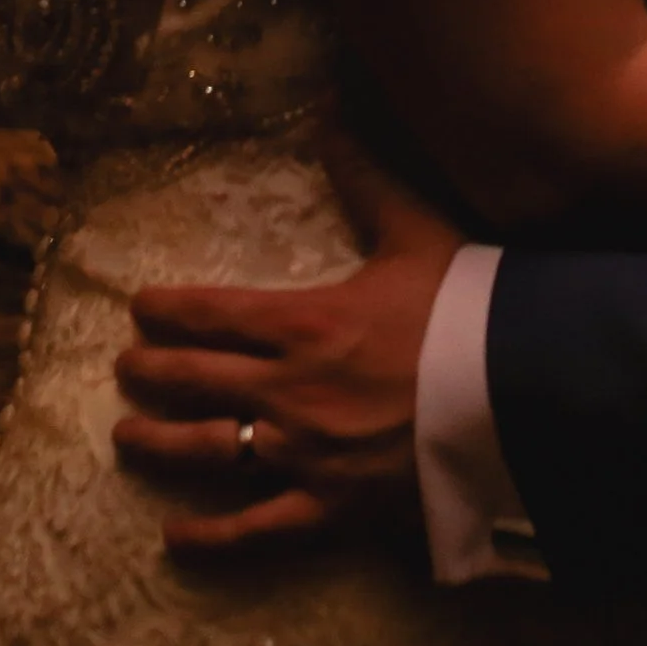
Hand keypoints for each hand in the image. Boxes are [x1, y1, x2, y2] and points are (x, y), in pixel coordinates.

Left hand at [112, 139, 461, 559]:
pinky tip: (174, 536)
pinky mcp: (331, 507)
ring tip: (128, 436)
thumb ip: (363, 174)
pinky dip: (210, 537)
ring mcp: (305, 455)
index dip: (169, 310)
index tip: (139, 307)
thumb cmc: (468, 307)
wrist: (520, 392)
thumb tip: (327, 108)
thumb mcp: (415, 229)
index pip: (213, 313)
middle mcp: (288, 391)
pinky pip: (255, 529)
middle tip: (126, 366)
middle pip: (198, 380)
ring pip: (209, 451)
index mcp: (304, 322)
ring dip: (160, 443)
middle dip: (154, 370)